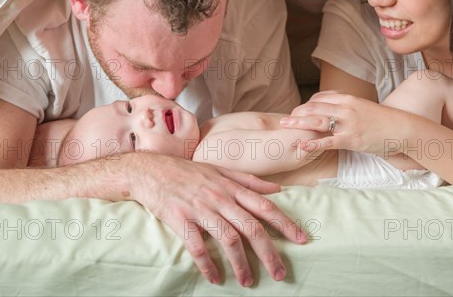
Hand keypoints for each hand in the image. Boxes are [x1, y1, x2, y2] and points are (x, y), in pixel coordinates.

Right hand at [127, 153, 306, 286]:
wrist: (151, 170)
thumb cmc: (188, 172)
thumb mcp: (221, 170)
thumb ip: (250, 181)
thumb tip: (277, 189)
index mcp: (231, 187)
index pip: (265, 206)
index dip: (285, 223)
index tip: (301, 239)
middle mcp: (220, 198)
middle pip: (251, 227)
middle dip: (269, 252)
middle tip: (280, 273)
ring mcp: (200, 209)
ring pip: (228, 239)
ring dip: (240, 263)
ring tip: (248, 281)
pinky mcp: (180, 220)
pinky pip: (197, 246)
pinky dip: (208, 264)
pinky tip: (215, 278)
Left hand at [280, 90, 401, 154]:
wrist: (402, 129)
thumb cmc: (383, 122)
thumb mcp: (363, 109)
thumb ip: (348, 109)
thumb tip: (336, 112)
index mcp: (347, 99)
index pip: (319, 99)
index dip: (305, 106)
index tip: (296, 113)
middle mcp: (345, 108)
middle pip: (314, 107)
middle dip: (297, 114)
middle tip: (283, 121)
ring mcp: (348, 123)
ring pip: (317, 120)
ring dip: (298, 123)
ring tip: (284, 127)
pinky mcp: (351, 139)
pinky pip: (328, 141)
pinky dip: (312, 143)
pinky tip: (302, 145)